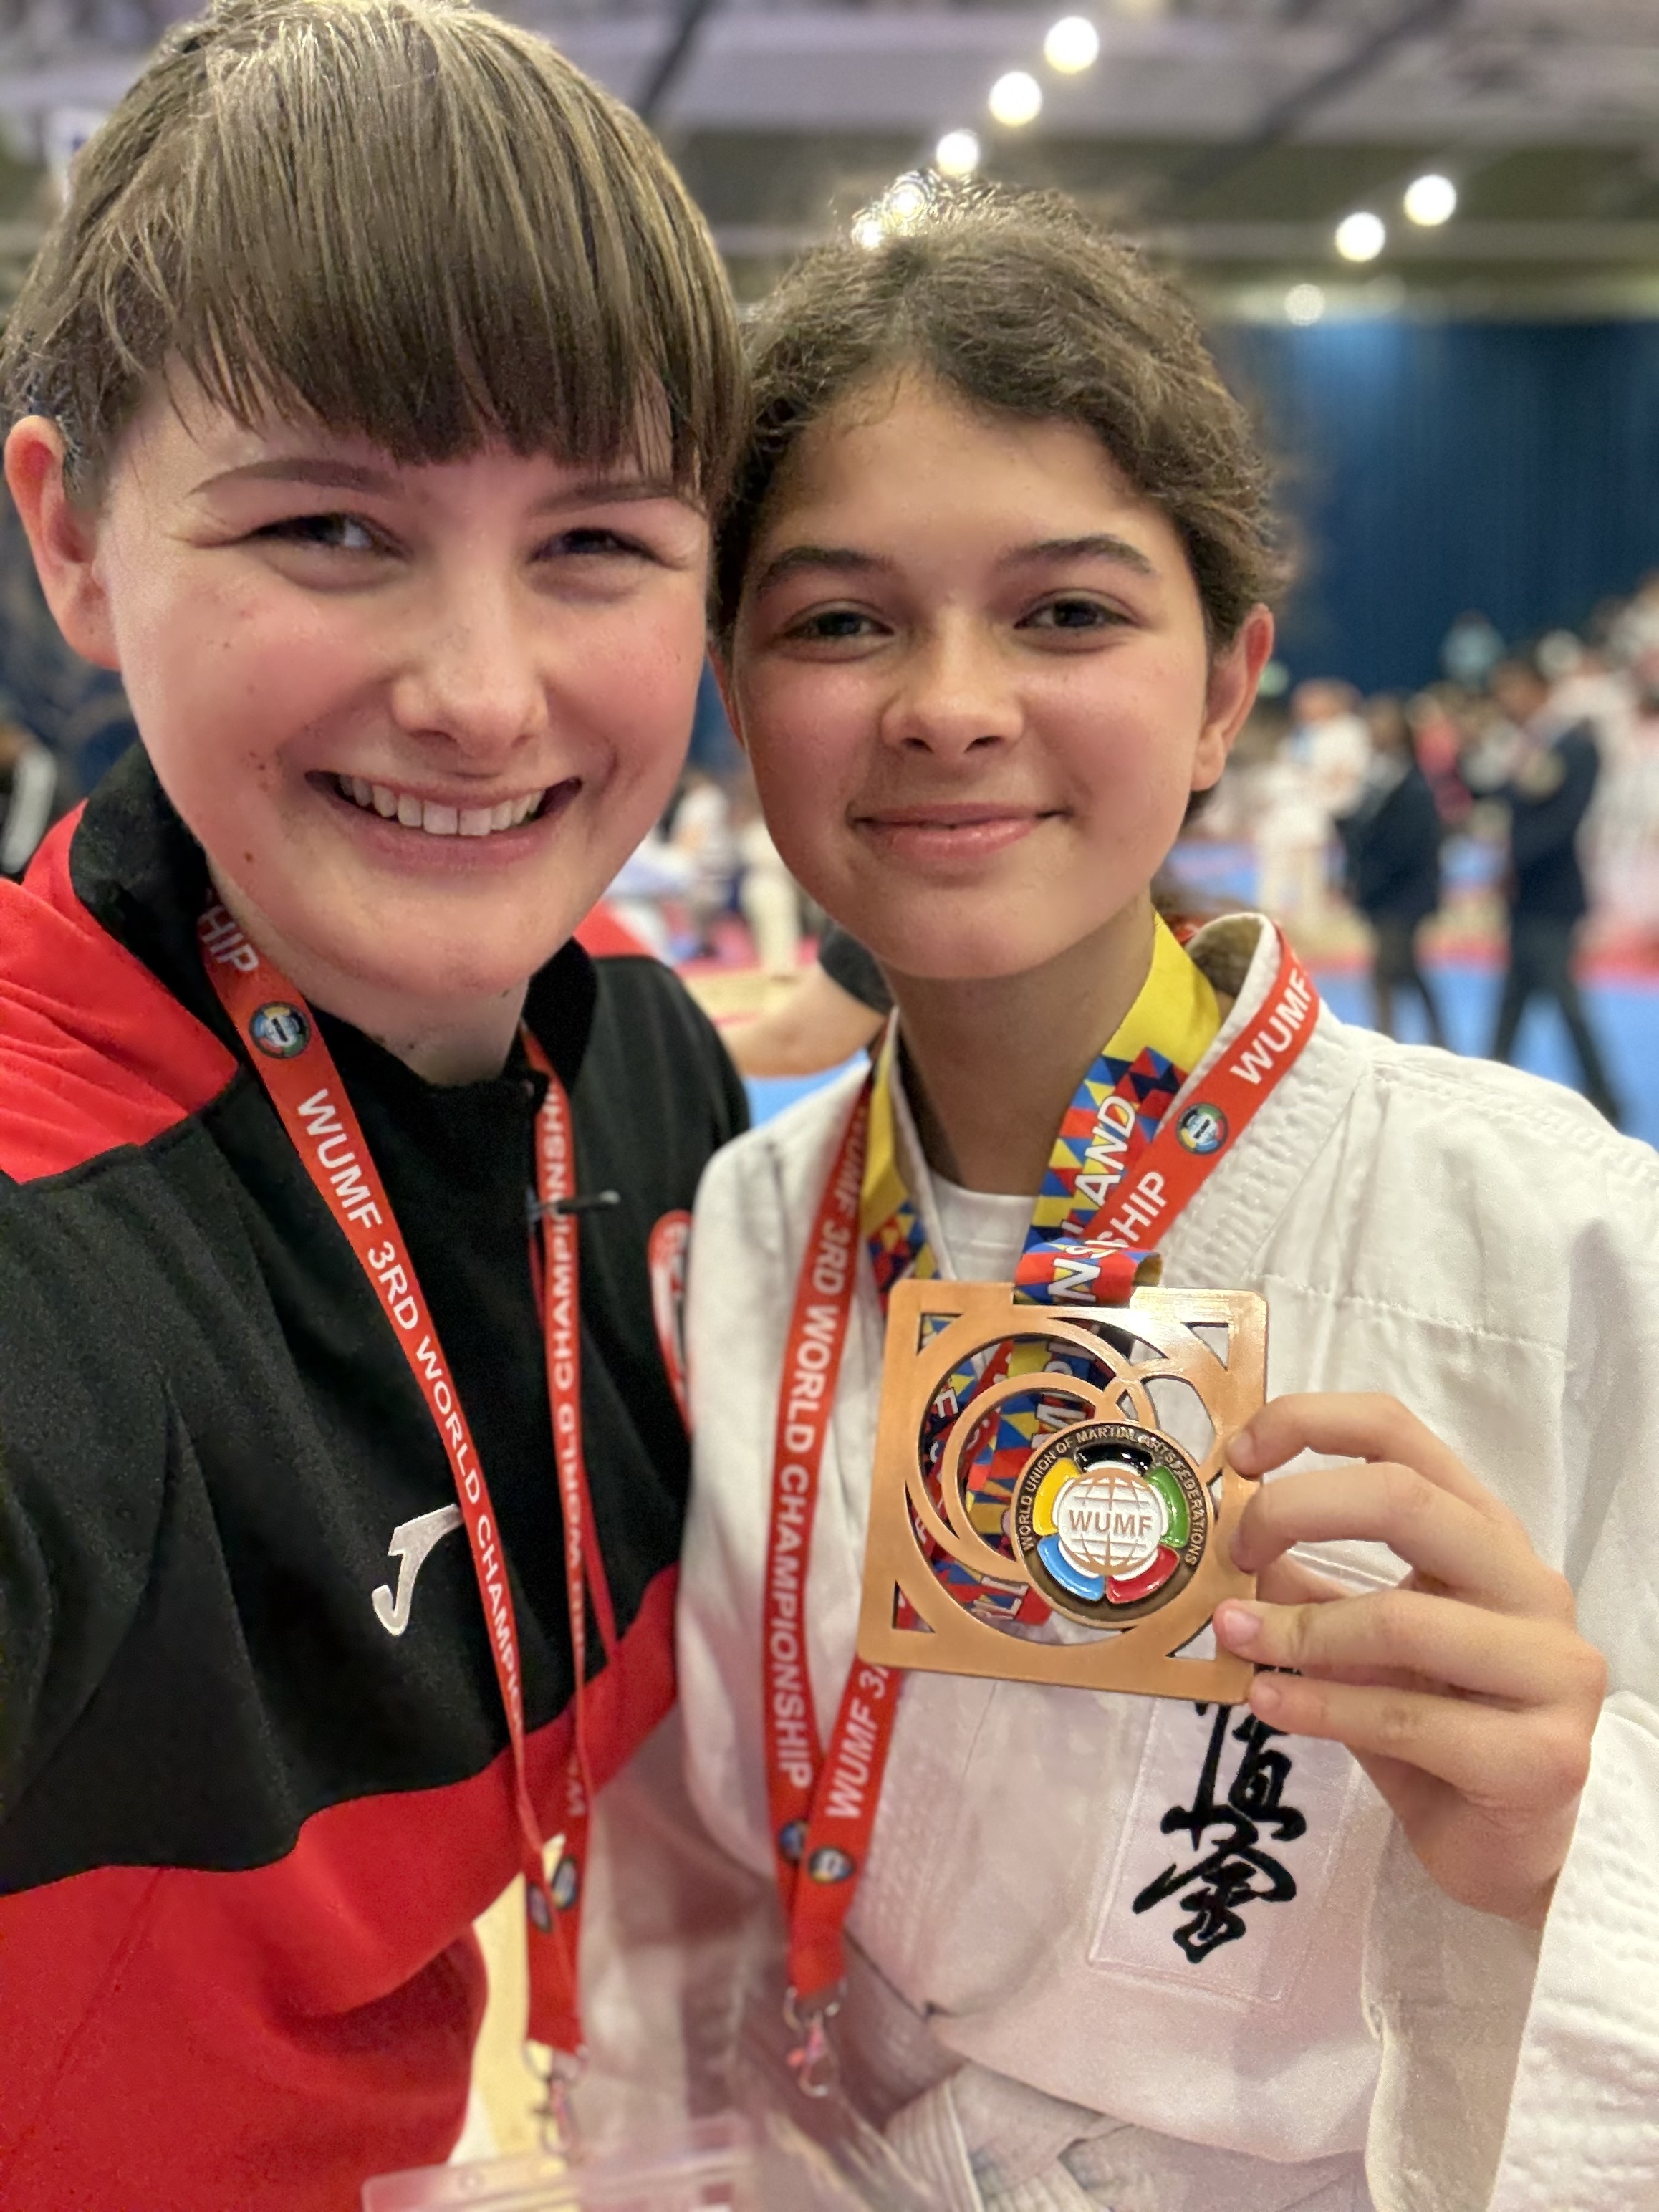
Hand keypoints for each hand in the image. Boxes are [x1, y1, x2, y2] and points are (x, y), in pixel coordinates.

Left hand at [1212, 1392, 1605, 1927]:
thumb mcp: (1361, 1642)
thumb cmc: (1435, 1729)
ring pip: (1401, 1619)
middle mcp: (1531, 1584)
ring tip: (1234, 1641)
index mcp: (1486, 1534)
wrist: (1510, 1851)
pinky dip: (1319, 1707)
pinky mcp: (1543, 1756)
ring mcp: (1552, 1669)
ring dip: (1295, 1631)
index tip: (1239, 1457)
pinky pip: (1407, 1718)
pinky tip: (1268, 1704)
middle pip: (1406, 1500)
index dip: (1311, 1424)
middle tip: (1233, 1552)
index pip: (1401, 1434)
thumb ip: (1308, 1588)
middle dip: (1297, 1513)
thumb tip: (1221, 1544)